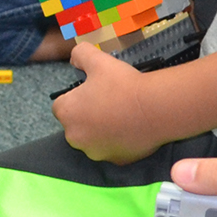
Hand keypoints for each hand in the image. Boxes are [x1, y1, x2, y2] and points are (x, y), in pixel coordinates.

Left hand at [51, 44, 166, 162]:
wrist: (155, 108)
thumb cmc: (123, 85)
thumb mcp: (98, 60)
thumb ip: (80, 55)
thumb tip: (74, 60)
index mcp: (67, 113)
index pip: (61, 105)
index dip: (76, 96)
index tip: (92, 91)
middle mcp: (75, 137)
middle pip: (76, 124)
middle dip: (86, 115)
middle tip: (108, 101)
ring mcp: (95, 152)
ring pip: (93, 139)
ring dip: (101, 129)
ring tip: (120, 114)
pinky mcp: (115, 160)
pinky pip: (112, 149)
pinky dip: (117, 141)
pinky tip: (130, 128)